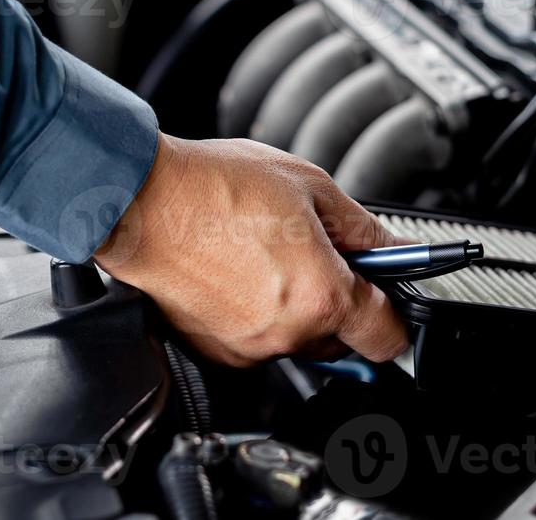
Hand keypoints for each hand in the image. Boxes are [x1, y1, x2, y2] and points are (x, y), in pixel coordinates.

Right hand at [94, 135, 408, 366]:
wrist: (140, 200)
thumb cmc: (213, 187)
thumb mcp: (309, 186)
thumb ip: (363, 228)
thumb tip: (394, 249)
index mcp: (321, 296)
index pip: (388, 338)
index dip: (395, 312)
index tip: (387, 294)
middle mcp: (286, 333)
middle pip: (340, 338)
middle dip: (338, 300)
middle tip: (317, 252)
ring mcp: (246, 347)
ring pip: (295, 337)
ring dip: (293, 305)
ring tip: (264, 252)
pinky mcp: (213, 348)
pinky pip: (254, 337)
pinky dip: (254, 311)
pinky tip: (236, 269)